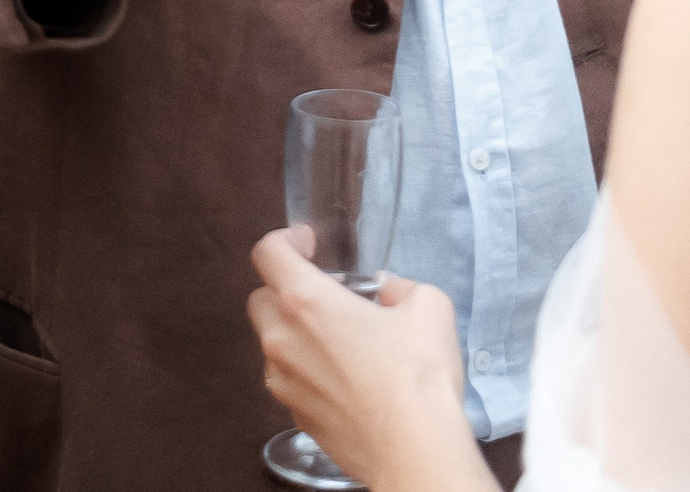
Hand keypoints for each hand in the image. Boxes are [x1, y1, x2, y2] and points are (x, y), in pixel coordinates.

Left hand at [248, 229, 475, 489]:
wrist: (412, 450)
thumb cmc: (417, 375)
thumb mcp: (428, 307)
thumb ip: (401, 288)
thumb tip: (389, 293)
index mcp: (305, 300)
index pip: (268, 252)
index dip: (285, 240)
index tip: (307, 243)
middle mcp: (282, 339)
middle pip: (261, 298)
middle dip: (286, 290)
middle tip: (327, 295)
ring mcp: (283, 381)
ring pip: (272, 343)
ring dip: (296, 333)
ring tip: (341, 341)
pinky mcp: (293, 414)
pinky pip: (288, 380)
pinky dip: (306, 370)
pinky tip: (345, 379)